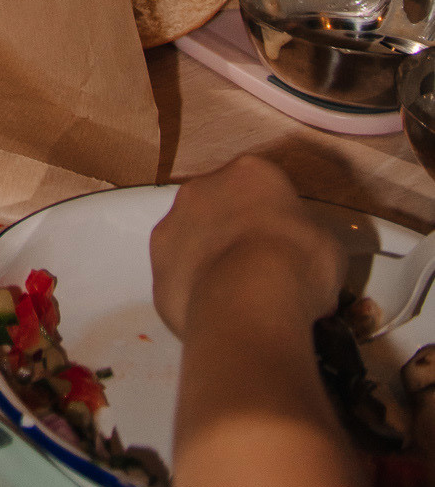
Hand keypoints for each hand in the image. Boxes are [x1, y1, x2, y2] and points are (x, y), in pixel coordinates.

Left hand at [149, 153, 346, 341]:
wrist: (249, 300)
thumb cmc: (297, 263)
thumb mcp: (328, 246)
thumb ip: (308, 237)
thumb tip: (301, 253)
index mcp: (250, 173)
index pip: (264, 188)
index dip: (278, 221)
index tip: (290, 248)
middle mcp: (202, 188)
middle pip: (222, 207)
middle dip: (238, 233)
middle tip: (263, 272)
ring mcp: (173, 225)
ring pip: (194, 240)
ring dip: (211, 260)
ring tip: (240, 299)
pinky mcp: (158, 266)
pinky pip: (181, 277)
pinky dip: (196, 292)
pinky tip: (218, 313)